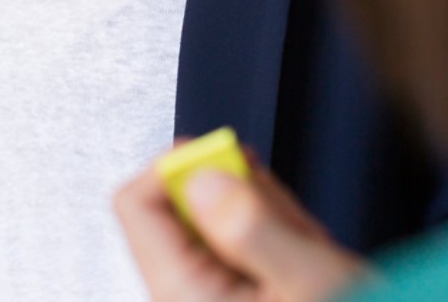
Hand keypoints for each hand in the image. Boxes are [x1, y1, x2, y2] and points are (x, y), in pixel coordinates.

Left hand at [114, 156, 371, 301]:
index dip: (179, 165)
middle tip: (292, 231)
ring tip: (311, 256)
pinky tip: (310, 263)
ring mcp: (210, 295)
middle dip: (245, 201)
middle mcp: (183, 298)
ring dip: (271, 221)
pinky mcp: (235, 292)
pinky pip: (243, 239)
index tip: (229, 160)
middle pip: (183, 202)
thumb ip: (251, 226)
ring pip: (221, 216)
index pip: (136, 202)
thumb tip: (199, 173)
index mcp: (181, 297)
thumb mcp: (311, 283)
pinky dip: (280, 239)